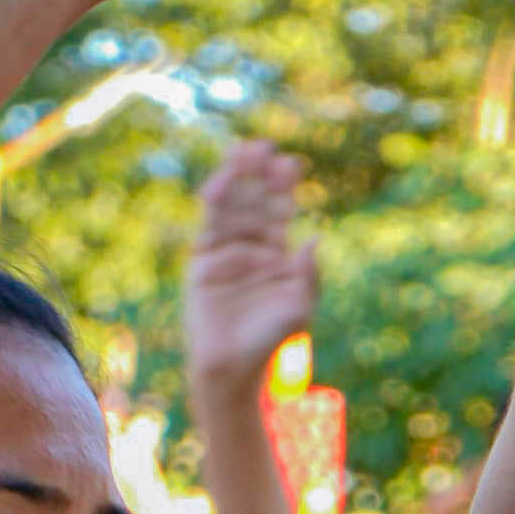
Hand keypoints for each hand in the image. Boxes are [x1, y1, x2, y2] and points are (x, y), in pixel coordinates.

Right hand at [185, 145, 317, 390]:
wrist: (232, 368)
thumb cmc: (269, 341)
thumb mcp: (299, 308)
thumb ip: (308, 275)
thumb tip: (312, 240)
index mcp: (276, 254)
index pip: (279, 212)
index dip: (283, 188)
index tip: (291, 163)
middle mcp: (250, 248)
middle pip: (254, 202)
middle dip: (259, 175)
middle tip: (264, 145)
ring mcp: (225, 253)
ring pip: (231, 208)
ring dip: (236, 180)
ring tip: (242, 153)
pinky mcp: (202, 263)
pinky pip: (208, 228)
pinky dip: (214, 205)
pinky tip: (221, 182)